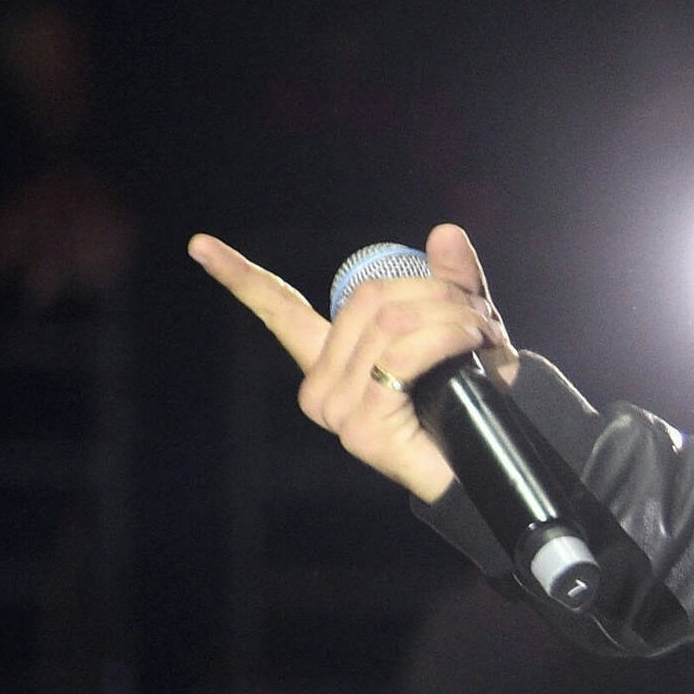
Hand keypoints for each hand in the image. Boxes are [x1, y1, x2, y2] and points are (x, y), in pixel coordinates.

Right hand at [191, 224, 515, 505]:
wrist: (493, 461)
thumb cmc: (474, 397)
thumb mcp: (461, 327)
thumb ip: (450, 283)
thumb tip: (443, 232)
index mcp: (331, 361)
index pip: (280, 312)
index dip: (242, 278)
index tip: (199, 245)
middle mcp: (320, 387)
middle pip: (370, 300)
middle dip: (437, 294)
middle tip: (479, 314)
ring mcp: (335, 410)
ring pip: (392, 323)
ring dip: (451, 317)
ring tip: (484, 333)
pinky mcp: (360, 427)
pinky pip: (402, 357)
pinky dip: (447, 339)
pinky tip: (474, 344)